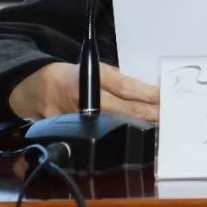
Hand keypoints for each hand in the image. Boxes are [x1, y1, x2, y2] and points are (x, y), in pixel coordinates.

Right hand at [8, 62, 159, 122]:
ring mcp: (81, 119)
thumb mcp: (93, 69)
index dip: (146, 93)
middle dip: (150, 113)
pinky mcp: (75, 133)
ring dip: (139, 126)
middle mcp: (87, 99)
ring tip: (159, 127)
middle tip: (170, 116)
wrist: (36, 89)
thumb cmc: (69, 76)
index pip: (125, 87)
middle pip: (125, 110)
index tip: (164, 97)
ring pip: (117, 126)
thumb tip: (144, 92)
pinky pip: (103, 136)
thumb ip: (116, 80)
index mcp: (92, 77)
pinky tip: (136, 137)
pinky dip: (121, 136)